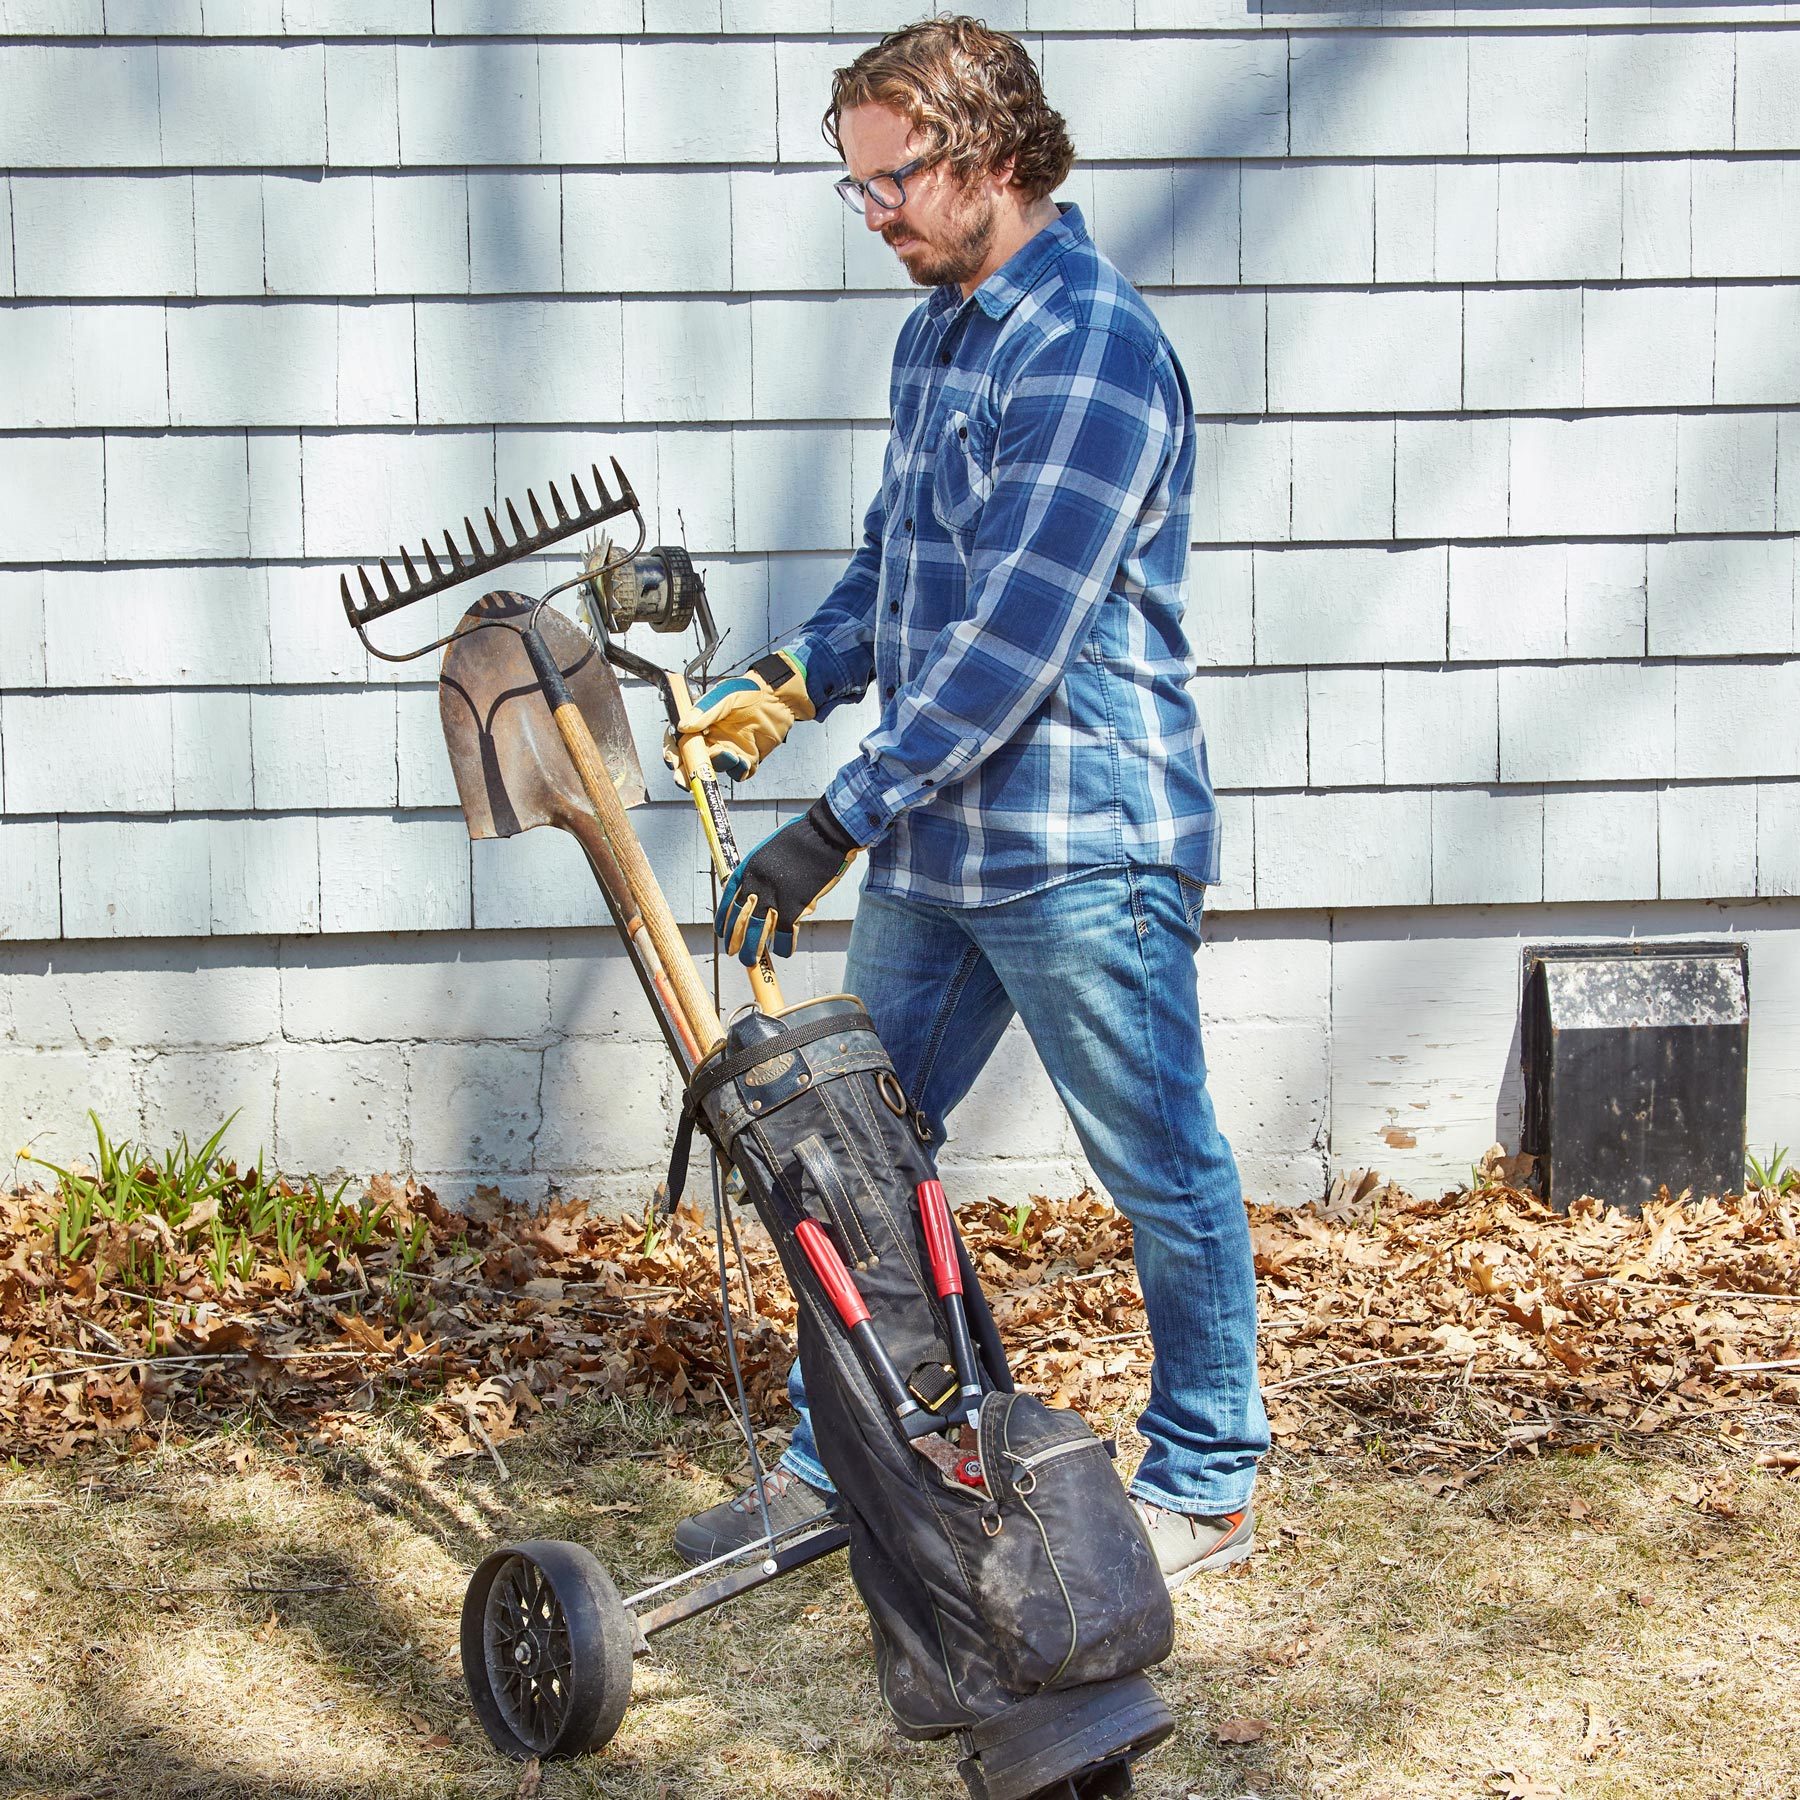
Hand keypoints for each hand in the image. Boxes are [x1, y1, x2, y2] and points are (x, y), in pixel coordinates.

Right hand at [664, 650, 812, 784]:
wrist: (778, 697)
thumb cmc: (749, 691)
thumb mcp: (724, 697)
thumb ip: (705, 711)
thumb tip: (684, 726)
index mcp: (700, 724)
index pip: (679, 741)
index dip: (673, 753)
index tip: (673, 762)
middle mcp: (712, 739)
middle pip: (693, 761)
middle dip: (687, 773)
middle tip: (685, 781)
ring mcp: (729, 749)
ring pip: (716, 768)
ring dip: (719, 766)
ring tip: (730, 755)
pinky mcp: (746, 758)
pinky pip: (737, 772)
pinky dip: (738, 769)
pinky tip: (744, 759)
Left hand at [715, 798, 858, 963]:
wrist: (822, 837)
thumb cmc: (800, 840)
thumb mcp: (769, 853)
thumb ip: (761, 874)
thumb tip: (759, 894)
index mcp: (747, 871)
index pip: (728, 902)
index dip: (724, 920)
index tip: (721, 932)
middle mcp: (756, 887)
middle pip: (739, 921)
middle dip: (735, 940)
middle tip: (733, 952)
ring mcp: (773, 899)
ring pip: (757, 933)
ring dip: (752, 951)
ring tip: (750, 962)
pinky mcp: (793, 908)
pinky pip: (784, 935)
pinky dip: (783, 946)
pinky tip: (783, 952)